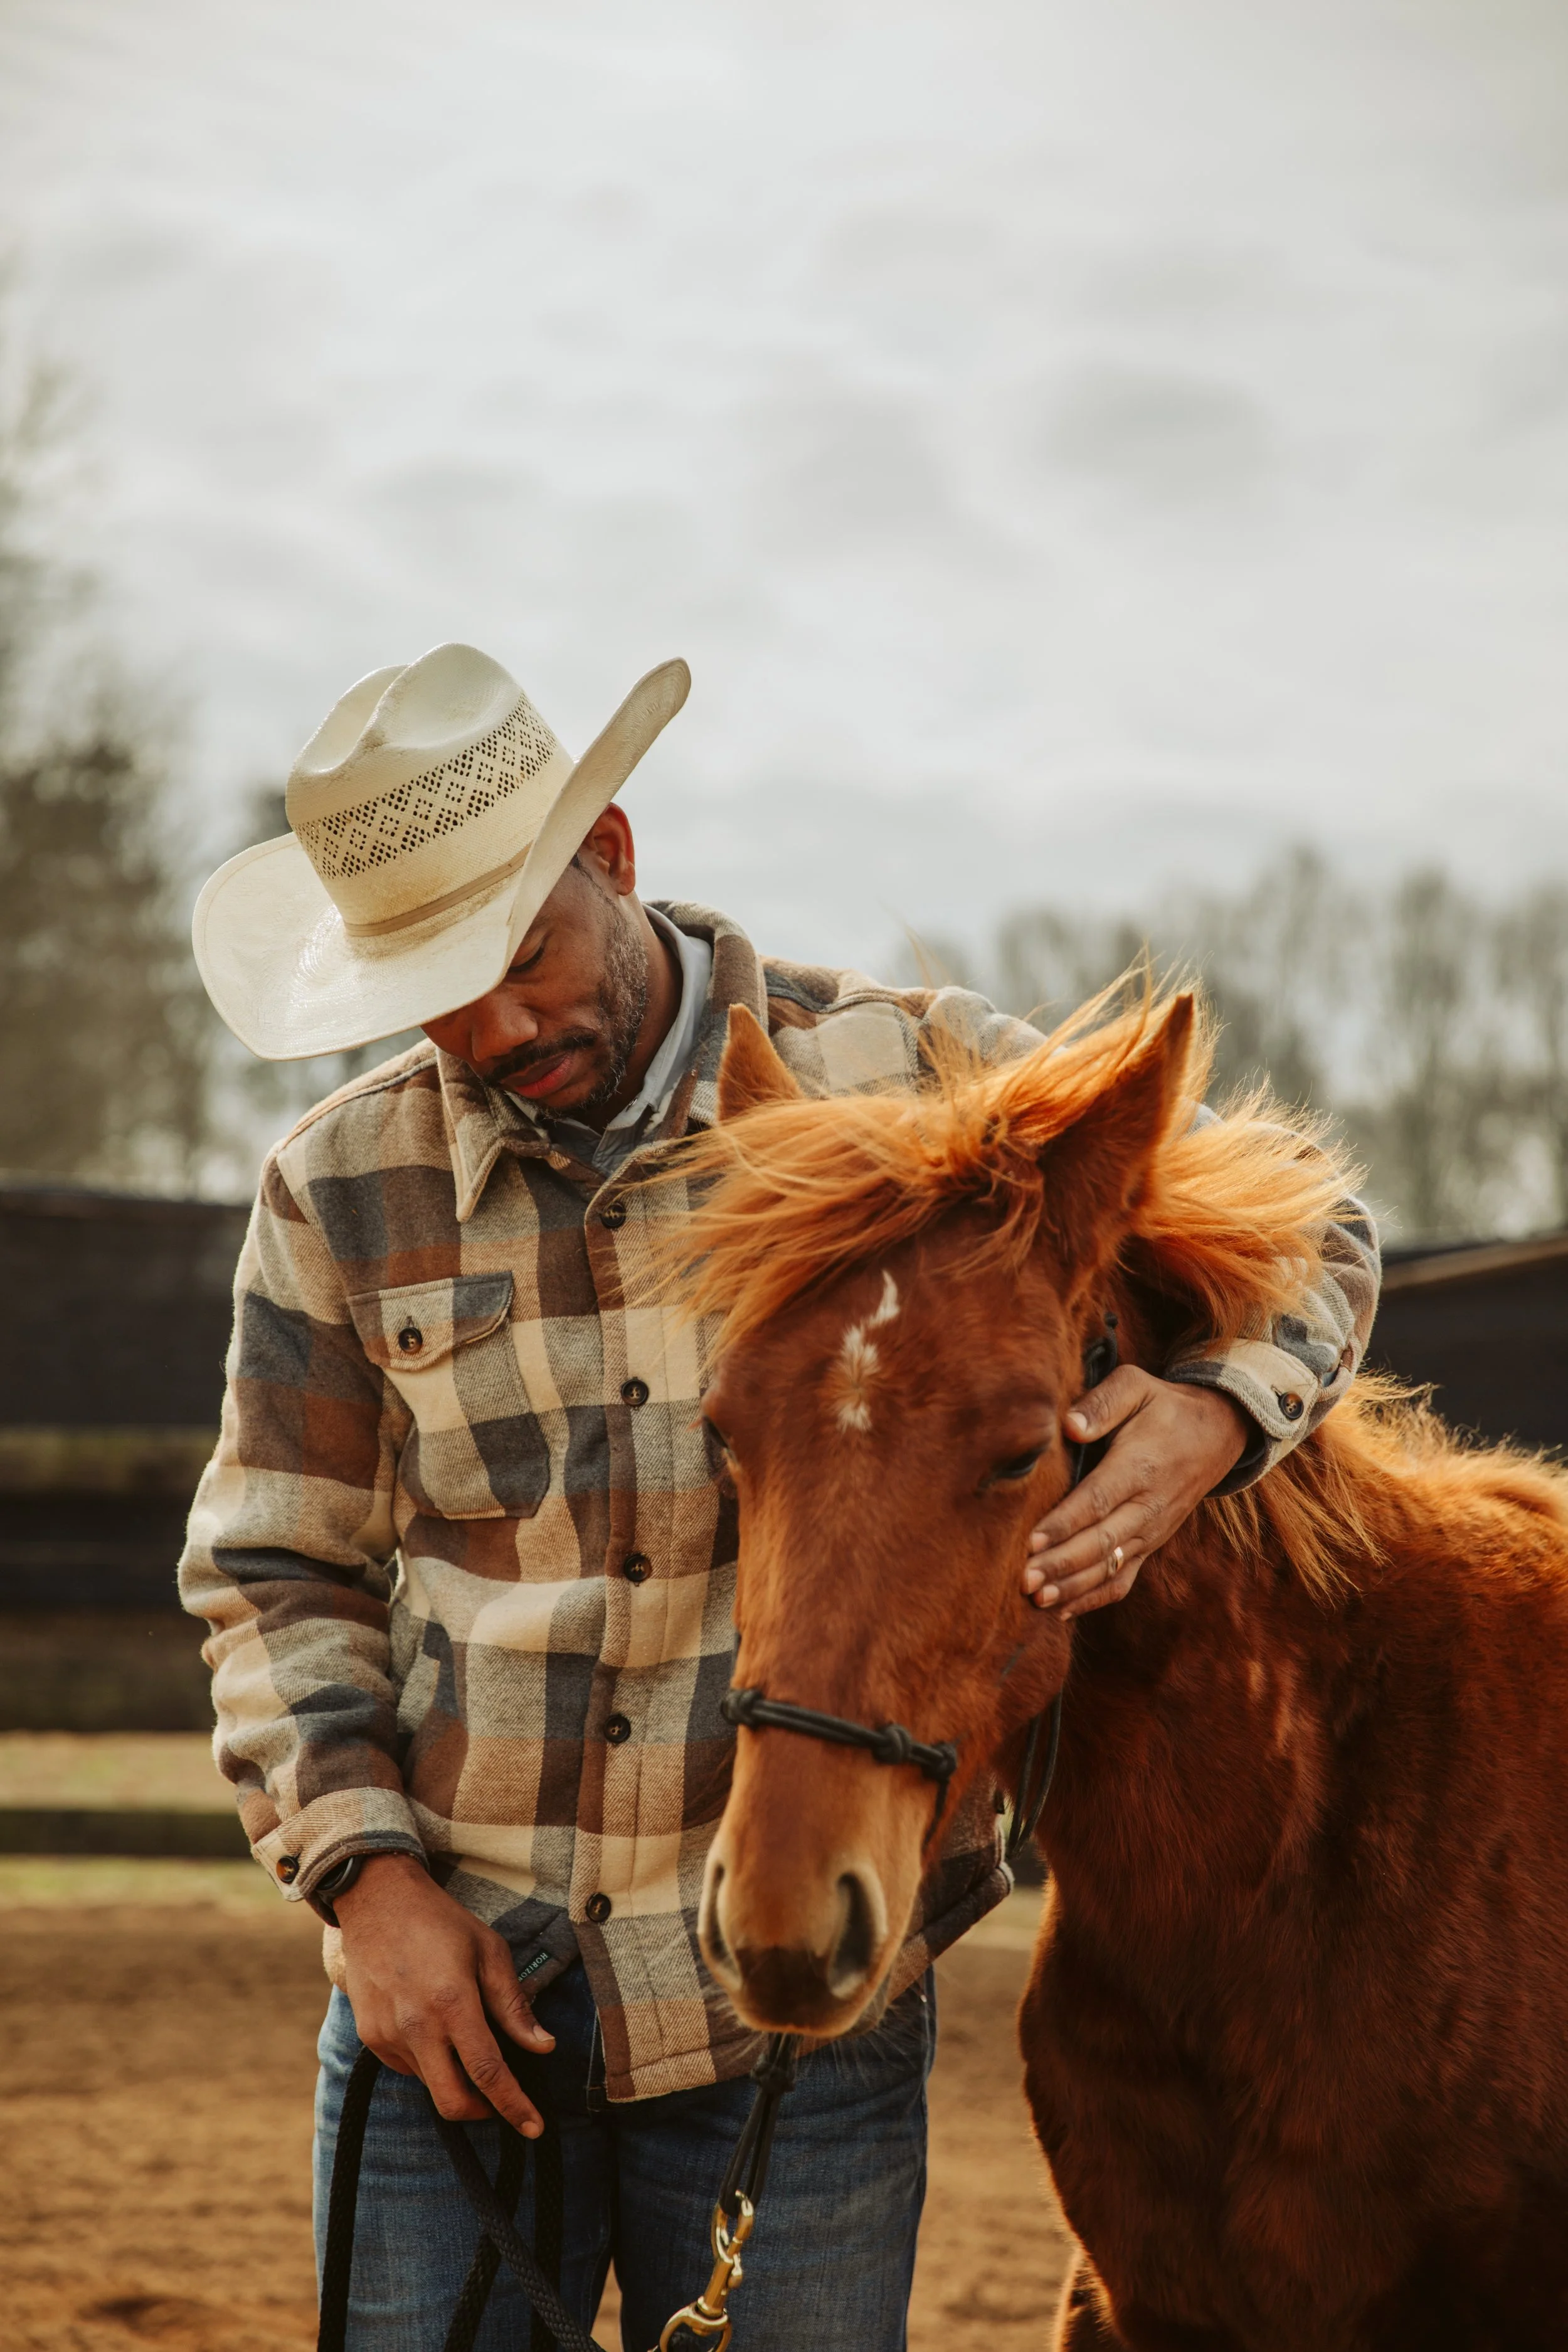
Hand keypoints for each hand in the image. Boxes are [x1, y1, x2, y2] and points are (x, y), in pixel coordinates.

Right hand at [333, 1853, 553, 2133]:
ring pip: (430, 2084)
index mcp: (452, 2002)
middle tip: (502, 2102)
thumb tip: (543, 2047)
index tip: (535, 2128)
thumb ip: (513, 2004)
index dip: (514, 2105)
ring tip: (464, 2041)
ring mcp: (388, 2035)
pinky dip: (429, 2063)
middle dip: (483, 2113)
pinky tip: (435, 2029)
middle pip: (453, 2100)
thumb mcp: (489, 1950)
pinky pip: (408, 2068)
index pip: (488, 2072)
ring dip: (455, 2080)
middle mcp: (416, 2026)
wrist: (376, 1901)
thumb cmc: (441, 1922)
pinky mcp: (370, 2036)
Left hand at [1023, 1369, 1247, 1618]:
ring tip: (1036, 1599)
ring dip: (1072, 1587)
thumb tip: (1070, 1426)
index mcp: (1139, 1467)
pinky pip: (1124, 1579)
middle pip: (1101, 1542)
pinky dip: (1093, 1598)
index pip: (1097, 1500)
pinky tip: (1061, 1609)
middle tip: (1022, 1579)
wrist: (1216, 1433)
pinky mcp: (1151, 1545)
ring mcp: (1151, 1531)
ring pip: (1111, 1567)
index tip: (1031, 1540)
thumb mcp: (1136, 1386)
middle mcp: (1148, 1506)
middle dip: (1060, 1564)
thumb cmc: (1163, 1407)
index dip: (1065, 1523)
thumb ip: (1102, 1403)